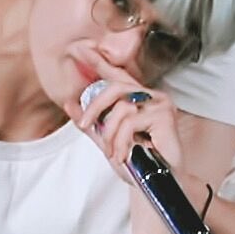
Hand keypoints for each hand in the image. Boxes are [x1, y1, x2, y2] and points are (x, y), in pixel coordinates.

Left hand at [64, 56, 183, 180]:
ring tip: (114, 152)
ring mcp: (160, 104)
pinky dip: (121, 141)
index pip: (116, 75)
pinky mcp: (165, 115)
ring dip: (111, 134)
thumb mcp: (108, 141)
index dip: (98, 62)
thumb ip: (92, 123)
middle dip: (94, 106)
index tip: (80, 48)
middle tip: (84, 123)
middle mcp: (150, 96)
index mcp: (137, 99)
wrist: (157, 185)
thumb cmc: (138, 163)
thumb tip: (69, 103)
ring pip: (120, 108)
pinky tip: (125, 154)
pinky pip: (130, 122)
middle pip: (114, 87)